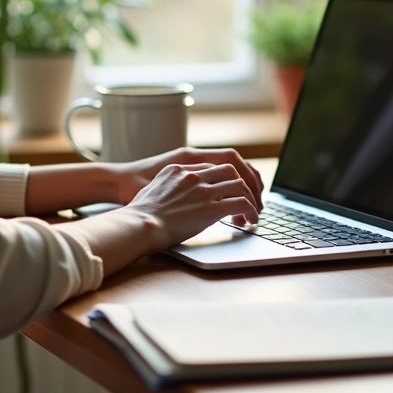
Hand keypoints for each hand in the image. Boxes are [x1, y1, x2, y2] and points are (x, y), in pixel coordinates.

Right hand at [120, 163, 262, 249]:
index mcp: (178, 169)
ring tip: (252, 211)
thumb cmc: (140, 215)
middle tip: (246, 198)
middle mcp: (193, 176)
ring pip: (239, 184)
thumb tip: (172, 197)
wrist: (140, 225)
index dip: (222, 179)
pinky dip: (250, 210)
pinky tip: (251, 219)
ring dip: (249, 198)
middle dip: (241, 183)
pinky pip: (241, 204)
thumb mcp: (151, 189)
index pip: (210, 166)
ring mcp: (203, 191)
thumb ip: (166, 187)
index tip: (227, 191)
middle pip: (229, 170)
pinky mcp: (211, 208)